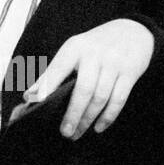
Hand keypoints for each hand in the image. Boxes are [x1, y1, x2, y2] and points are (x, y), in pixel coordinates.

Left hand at [24, 18, 153, 139]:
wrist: (132, 31)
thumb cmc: (95, 46)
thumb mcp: (74, 50)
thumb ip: (54, 72)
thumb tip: (30, 95)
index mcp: (74, 48)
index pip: (58, 68)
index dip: (47, 85)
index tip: (36, 101)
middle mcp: (94, 55)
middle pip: (83, 89)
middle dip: (73, 113)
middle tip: (65, 132)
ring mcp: (113, 64)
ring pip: (100, 97)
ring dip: (88, 119)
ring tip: (77, 133)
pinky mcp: (130, 73)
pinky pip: (118, 99)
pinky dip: (108, 116)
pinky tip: (98, 127)